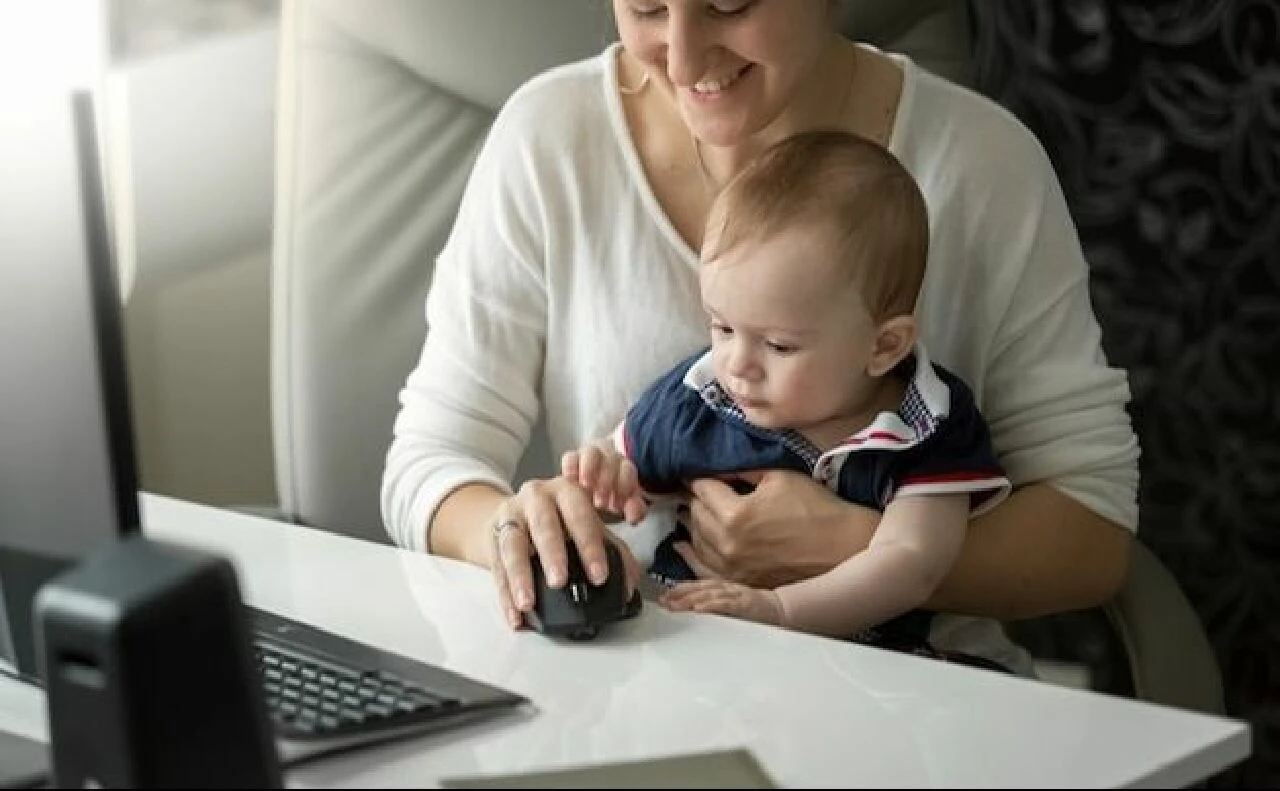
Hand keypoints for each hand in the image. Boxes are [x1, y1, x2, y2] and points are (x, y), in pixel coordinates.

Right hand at [488, 476, 641, 629]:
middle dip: (552, 555)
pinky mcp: (491, 536)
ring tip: (528, 603)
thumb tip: (631, 583)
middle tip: (559, 582)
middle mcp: (536, 498)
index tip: (599, 575)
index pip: (580, 514)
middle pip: (543, 525)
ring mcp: (510, 516)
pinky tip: (515, 615)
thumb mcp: (586, 524)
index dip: (590, 545)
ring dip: (520, 576)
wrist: (515, 511)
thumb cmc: (559, 519)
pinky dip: (505, 594)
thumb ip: (613, 550)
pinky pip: (496, 568)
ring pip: (513, 545)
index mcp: (567, 491)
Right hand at [561, 442, 647, 524]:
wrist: (591, 492)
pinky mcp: (571, 459)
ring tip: (586, 488)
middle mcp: (609, 457)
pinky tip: (572, 481)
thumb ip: (634, 509)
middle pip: (610, 458)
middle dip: (607, 479)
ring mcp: (589, 455)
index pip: (627, 470)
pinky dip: (571, 467)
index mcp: (624, 467)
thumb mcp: (624, 505)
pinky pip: (570, 457)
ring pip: (590, 453)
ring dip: (589, 470)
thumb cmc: (612, 498)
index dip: (623, 486)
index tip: (617, 505)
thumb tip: (635, 516)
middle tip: (601, 501)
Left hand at [660, 579, 784, 626]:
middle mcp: (726, 587)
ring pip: (710, 594)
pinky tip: (700, 609)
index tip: (663, 596)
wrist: (778, 609)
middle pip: (700, 588)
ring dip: (692, 599)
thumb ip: (711, 599)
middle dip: (680, 594)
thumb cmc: (751, 607)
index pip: (696, 585)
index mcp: (721, 586)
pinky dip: (712, 605)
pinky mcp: (745, 605)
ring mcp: (735, 595)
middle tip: (664, 600)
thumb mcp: (728, 600)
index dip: (679, 589)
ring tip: (677, 605)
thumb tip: (693, 605)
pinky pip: (726, 604)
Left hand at [678, 469, 877, 587]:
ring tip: (695, 509)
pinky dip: (691, 555)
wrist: (844, 548)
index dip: (699, 476)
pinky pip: (704, 569)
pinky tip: (684, 545)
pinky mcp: (740, 582)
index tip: (697, 470)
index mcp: (734, 515)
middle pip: (694, 513)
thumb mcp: (778, 476)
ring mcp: (732, 568)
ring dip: (694, 523)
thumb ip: (741, 469)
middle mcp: (727, 545)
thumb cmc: (817, 509)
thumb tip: (716, 466)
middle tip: (702, 488)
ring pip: (696, 540)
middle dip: (696, 497)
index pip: (701, 488)